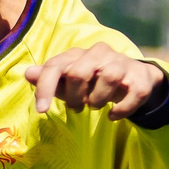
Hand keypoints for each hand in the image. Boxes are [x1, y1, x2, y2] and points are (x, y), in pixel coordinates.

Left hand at [19, 46, 163, 118]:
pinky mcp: (140, 78)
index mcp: (78, 54)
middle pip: (79, 73)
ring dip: (98, 100)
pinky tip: (113, 115)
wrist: (133, 78)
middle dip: (75, 97)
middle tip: (78, 106)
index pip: (55, 66)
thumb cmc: (94, 81)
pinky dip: (121, 109)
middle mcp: (99, 53)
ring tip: (95, 106)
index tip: (42, 111)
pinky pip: (133, 94)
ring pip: (108, 78)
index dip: (45, 88)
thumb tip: (28, 73)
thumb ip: (50, 79)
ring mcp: (121, 63)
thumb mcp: (69, 81)